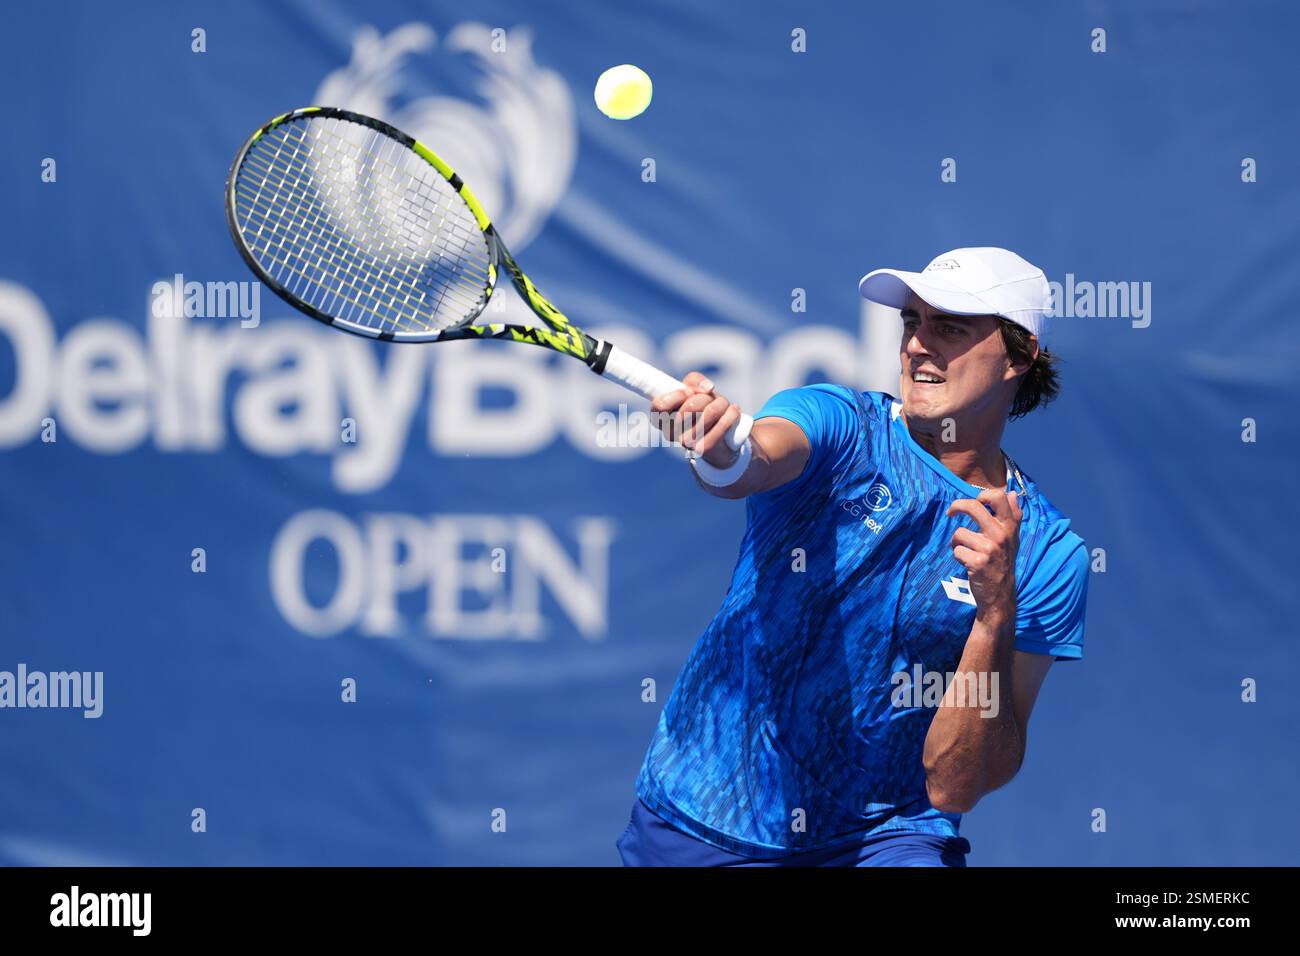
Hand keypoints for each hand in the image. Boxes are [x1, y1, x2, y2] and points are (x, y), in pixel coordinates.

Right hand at [648, 371, 744, 467]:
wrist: (720, 437)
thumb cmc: (703, 407)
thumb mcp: (694, 387)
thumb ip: (694, 380)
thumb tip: (708, 388)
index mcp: (661, 418)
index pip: (660, 405)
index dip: (678, 395)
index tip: (688, 392)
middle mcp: (670, 433)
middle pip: (690, 406)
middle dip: (704, 397)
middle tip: (709, 398)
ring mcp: (686, 443)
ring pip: (708, 413)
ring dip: (721, 403)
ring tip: (723, 404)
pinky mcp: (704, 449)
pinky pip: (721, 427)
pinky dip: (731, 415)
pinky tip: (733, 410)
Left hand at [946, 489, 1022, 626]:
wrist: (1000, 594)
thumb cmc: (1003, 562)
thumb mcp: (1013, 539)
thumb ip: (1013, 516)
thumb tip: (1011, 493)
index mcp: (1009, 527)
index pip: (998, 497)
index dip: (983, 494)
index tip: (976, 501)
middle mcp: (1001, 535)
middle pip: (973, 506)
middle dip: (957, 506)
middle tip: (950, 513)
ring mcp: (989, 549)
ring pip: (959, 532)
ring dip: (957, 542)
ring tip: (966, 550)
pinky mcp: (977, 562)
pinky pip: (956, 550)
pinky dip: (958, 556)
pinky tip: (967, 563)